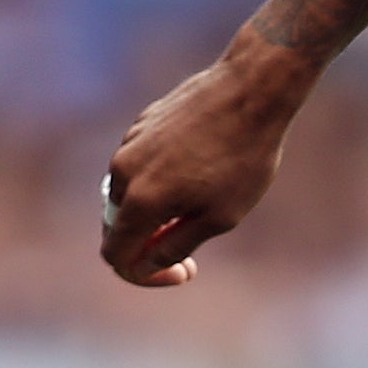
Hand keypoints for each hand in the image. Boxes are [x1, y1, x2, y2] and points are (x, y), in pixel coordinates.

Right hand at [98, 45, 310, 286]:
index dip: (143, 275)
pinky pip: (139, 165)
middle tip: (191, 251)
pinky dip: (157, 181)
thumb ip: (175, 246)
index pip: (116, 255)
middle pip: (118, 227)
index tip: (182, 270)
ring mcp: (129, 144)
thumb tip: (146, 264)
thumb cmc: (243, 159)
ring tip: (200, 207)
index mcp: (139, 201)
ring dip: (154, 212)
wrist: (251, 92)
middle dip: (148, 245)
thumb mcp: (219, 217)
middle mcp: (122, 171)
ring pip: (128, 194)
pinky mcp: (141, 124)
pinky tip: (198, 173)